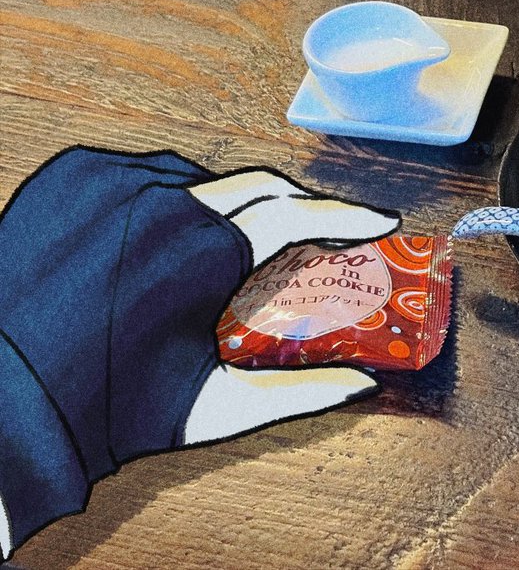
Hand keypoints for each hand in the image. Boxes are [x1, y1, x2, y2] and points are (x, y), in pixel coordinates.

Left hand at [0, 152, 398, 559]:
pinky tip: (164, 231)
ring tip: (227, 242)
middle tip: (314, 230)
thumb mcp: (214, 407)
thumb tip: (362, 387)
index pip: (301, 217)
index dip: (349, 216)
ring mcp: (114, 182)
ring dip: (227, 201)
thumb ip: (300, 394)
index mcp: (206, 254)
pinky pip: (142, 171)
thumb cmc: (108, 412)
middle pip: (258, 186)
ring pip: (199, 176)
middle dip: (295, 206)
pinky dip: (167, 194)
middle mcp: (165, 203)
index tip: (380, 219)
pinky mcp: (73, 175)